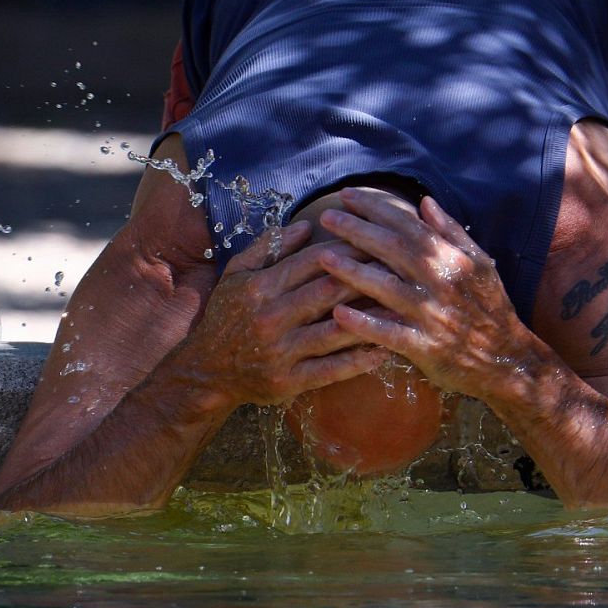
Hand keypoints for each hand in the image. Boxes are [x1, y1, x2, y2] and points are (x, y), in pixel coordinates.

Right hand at [173, 220, 389, 408]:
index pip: (312, 261)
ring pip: (335, 331)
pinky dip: (359, 360)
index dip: (348, 250)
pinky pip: (331, 370)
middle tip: (399, 269)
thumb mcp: (236, 274)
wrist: (205, 370)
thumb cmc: (226, 316)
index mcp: (259, 287)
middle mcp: (270, 318)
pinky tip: (384, 350)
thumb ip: (268, 247)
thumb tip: (307, 226)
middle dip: (367, 278)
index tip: (376, 242)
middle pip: (329, 292)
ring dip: (371, 319)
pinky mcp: (288, 382)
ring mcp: (280, 352)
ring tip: (402, 309)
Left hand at [317, 190, 547, 402]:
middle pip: (392, 249)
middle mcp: (440, 282)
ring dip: (353, 271)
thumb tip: (425, 202)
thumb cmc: (490, 308)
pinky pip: (390, 333)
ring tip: (323, 258)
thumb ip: (451, 231)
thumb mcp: (480, 263)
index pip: (408, 225)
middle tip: (326, 217)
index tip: (348, 195)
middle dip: (356, 230)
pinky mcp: (425, 346)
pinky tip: (339, 314)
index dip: (376, 208)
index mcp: (451, 258)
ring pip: (386, 287)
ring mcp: (431, 314)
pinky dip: (365, 324)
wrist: (507, 359)